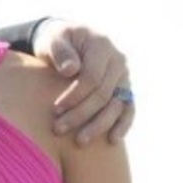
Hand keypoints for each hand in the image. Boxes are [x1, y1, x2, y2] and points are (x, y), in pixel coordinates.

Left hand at [33, 19, 133, 144]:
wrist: (68, 42)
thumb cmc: (57, 41)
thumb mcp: (53, 40)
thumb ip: (60, 52)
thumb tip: (71, 70)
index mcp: (102, 46)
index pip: (92, 77)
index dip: (74, 95)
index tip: (55, 109)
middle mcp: (117, 61)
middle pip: (103, 94)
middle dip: (81, 114)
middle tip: (58, 129)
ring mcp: (123, 77)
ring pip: (116, 105)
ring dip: (98, 125)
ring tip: (79, 141)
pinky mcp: (123, 90)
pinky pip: (128, 109)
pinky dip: (123, 125)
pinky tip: (112, 140)